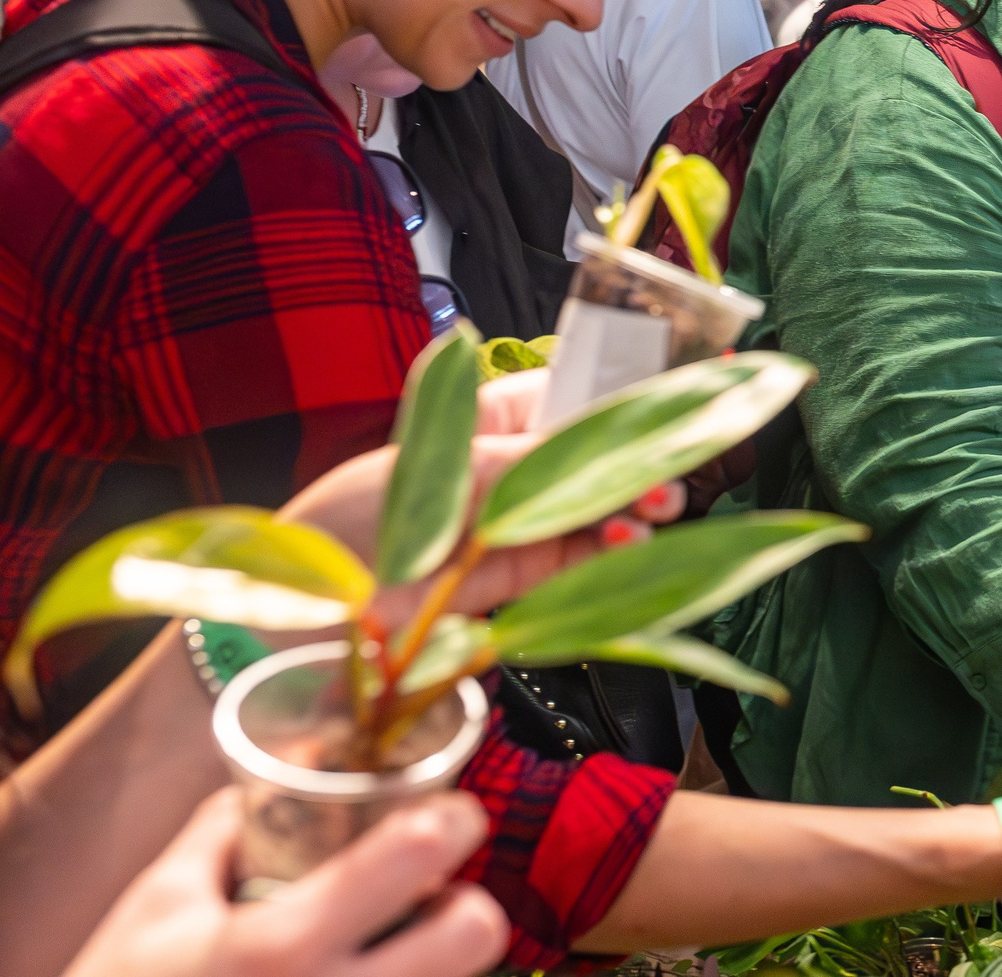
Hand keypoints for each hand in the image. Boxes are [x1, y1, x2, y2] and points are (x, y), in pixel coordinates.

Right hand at [60, 788, 504, 976]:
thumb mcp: (159, 906)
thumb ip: (223, 830)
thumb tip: (274, 774)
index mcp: (281, 943)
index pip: (418, 853)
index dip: (453, 819)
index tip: (451, 812)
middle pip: (477, 931)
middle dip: (465, 905)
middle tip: (430, 899)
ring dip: (437, 961)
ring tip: (391, 951)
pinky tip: (367, 976)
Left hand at [278, 376, 684, 624]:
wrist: (311, 621)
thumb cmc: (353, 524)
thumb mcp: (445, 475)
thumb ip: (531, 460)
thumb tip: (605, 435)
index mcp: (498, 413)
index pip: (584, 386)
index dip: (638, 384)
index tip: (690, 379)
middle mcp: (524, 462)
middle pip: (612, 449)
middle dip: (650, 454)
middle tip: (672, 467)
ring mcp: (532, 518)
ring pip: (614, 502)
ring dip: (643, 502)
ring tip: (650, 509)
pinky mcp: (533, 571)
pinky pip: (594, 554)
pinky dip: (620, 549)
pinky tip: (626, 541)